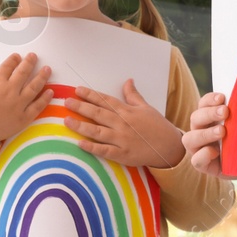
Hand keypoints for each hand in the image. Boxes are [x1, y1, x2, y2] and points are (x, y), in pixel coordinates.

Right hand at [0, 53, 51, 148]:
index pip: (8, 66)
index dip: (13, 60)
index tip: (17, 57)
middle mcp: (9, 91)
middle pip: (23, 72)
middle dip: (29, 62)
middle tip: (34, 56)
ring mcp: (18, 104)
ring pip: (34, 87)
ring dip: (42, 76)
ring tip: (47, 69)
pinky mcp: (24, 118)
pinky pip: (37, 106)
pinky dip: (45, 98)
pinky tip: (50, 91)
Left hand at [63, 79, 184, 168]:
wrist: (170, 147)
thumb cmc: (157, 126)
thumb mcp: (146, 108)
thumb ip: (133, 95)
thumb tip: (128, 81)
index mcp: (127, 111)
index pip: (105, 100)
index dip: (91, 95)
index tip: (78, 90)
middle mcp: (123, 124)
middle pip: (98, 114)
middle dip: (81, 107)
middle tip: (66, 102)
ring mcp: (122, 140)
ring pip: (98, 132)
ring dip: (81, 126)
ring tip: (67, 120)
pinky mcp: (123, 155)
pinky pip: (105, 151)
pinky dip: (93, 147)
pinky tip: (80, 143)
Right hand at [182, 92, 227, 175]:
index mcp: (209, 118)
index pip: (203, 104)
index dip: (210, 100)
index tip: (222, 98)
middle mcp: (200, 131)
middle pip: (195, 118)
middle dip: (209, 113)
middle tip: (225, 112)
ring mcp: (198, 149)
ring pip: (189, 139)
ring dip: (205, 133)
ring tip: (222, 132)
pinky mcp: (202, 165)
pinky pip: (196, 160)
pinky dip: (204, 154)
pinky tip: (215, 152)